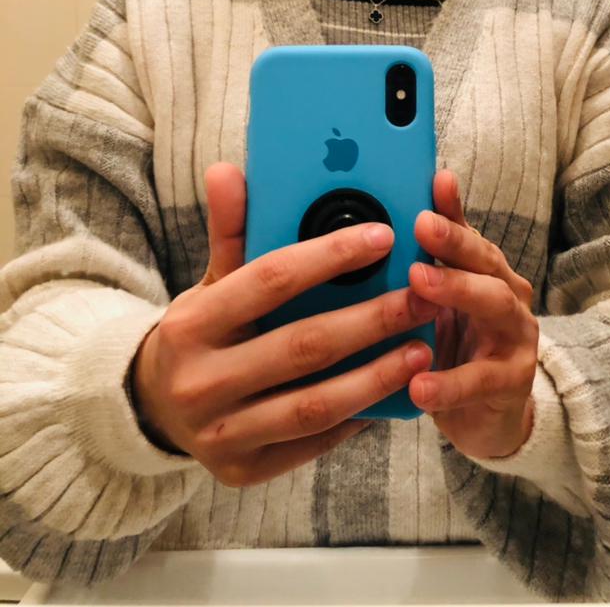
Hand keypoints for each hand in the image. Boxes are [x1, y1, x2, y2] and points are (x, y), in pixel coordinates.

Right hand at [131, 163, 437, 487]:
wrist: (153, 407)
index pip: (270, 280)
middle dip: (372, 319)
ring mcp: (220, 434)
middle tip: (423, 296)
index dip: (330, 255)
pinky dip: (356, 416)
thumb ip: (230, 230)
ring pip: (314, 405)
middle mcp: (201, 382)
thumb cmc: (200, 332)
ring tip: (421, 349)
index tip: (383, 236)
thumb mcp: (210, 281)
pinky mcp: (242, 471)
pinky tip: (392, 391)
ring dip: (376, 376)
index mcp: (192, 324)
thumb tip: (227, 170)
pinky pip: (312, 443)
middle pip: (302, 346)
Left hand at [408, 169, 538, 460]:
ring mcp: (516, 339)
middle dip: (454, 242)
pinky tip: (418, 385)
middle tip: (420, 227)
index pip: (471, 235)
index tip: (435, 184)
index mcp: (488, 273)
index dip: (453, 211)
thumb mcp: (447, 298)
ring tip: (418, 283)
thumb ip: (436, 255)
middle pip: (486, 262)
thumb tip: (420, 197)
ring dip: (457, 292)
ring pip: (495, 307)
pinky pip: (481, 380)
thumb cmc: (462, 344)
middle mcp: (508, 297)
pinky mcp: (513, 384)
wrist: (490, 415)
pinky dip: (449, 383)